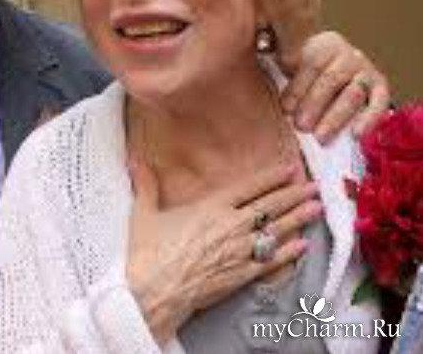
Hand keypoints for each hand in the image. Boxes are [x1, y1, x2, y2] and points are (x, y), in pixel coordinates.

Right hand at [126, 161, 320, 345]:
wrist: (154, 292)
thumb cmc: (148, 252)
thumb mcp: (143, 213)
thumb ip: (145, 184)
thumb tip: (134, 160)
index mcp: (210, 207)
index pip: (248, 187)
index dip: (271, 177)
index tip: (289, 168)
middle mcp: (230, 226)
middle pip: (269, 206)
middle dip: (294, 194)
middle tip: (314, 186)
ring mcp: (238, 251)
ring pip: (276, 231)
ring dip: (299, 218)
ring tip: (317, 208)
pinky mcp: (240, 275)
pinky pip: (271, 261)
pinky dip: (289, 253)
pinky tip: (303, 246)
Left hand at [279, 31, 389, 139]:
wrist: (334, 64)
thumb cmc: (309, 69)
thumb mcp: (294, 64)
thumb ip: (288, 75)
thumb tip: (284, 103)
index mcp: (324, 45)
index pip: (312, 65)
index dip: (298, 87)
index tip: (286, 108)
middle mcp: (349, 55)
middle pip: (331, 80)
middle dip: (314, 105)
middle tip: (301, 126)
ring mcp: (366, 70)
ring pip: (352, 94)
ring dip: (335, 117)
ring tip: (320, 136)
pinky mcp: (379, 86)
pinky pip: (379, 102)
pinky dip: (369, 119)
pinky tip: (356, 134)